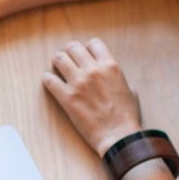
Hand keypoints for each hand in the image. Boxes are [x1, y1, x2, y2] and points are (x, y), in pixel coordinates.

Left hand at [42, 38, 143, 154]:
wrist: (119, 136)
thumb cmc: (127, 116)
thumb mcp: (130, 89)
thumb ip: (116, 77)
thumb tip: (108, 75)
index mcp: (110, 66)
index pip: (93, 43)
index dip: (88, 49)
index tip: (85, 56)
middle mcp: (93, 70)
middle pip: (73, 47)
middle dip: (70, 53)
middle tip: (69, 62)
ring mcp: (78, 83)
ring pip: (58, 58)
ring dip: (58, 63)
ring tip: (59, 71)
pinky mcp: (66, 97)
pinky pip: (49, 79)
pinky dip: (48, 80)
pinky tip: (52, 84)